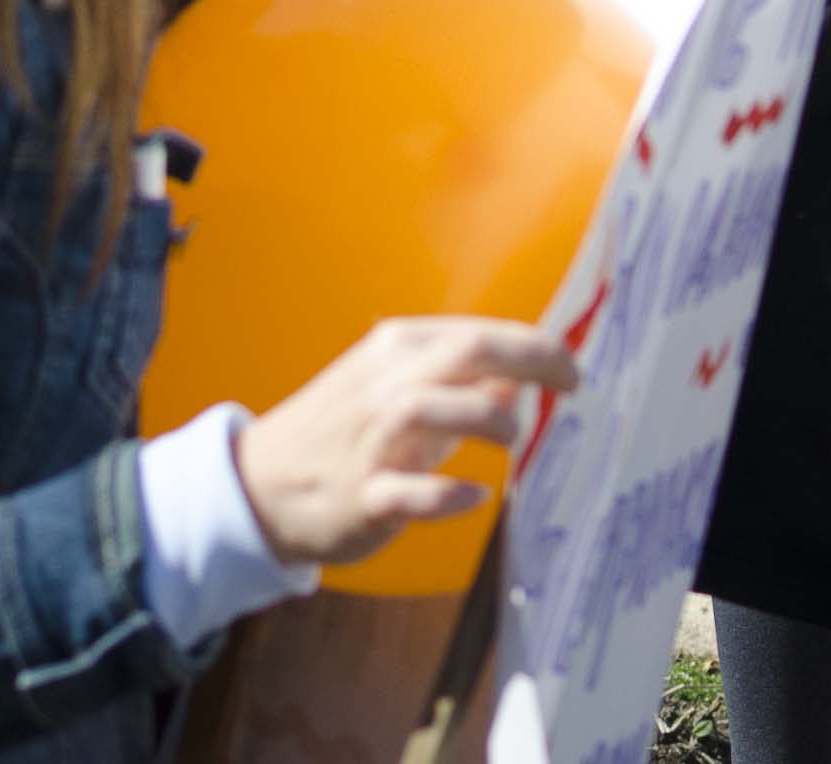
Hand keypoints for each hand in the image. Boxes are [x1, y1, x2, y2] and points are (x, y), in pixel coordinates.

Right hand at [232, 317, 576, 570]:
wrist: (259, 485)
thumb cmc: (342, 433)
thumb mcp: (396, 389)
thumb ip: (458, 382)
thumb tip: (521, 381)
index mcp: (395, 351)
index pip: (479, 334)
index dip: (536, 347)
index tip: (572, 368)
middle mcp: (384, 386)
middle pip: (465, 354)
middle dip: (529, 361)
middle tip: (571, 385)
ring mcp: (370, 442)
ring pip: (431, 409)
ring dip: (486, 419)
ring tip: (513, 440)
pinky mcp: (362, 496)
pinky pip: (407, 492)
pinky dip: (446, 493)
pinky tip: (476, 495)